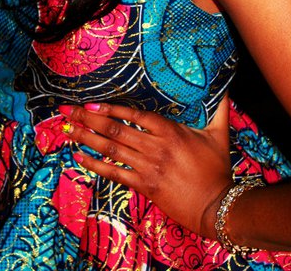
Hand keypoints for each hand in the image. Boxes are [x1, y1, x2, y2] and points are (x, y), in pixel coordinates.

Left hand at [59, 99, 232, 237]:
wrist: (218, 207)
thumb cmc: (217, 169)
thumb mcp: (220, 134)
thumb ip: (219, 107)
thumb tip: (224, 84)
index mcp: (170, 131)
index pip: (134, 115)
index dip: (110, 108)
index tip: (90, 102)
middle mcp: (154, 147)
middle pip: (115, 129)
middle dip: (88, 118)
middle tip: (66, 110)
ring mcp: (147, 167)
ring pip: (110, 149)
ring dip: (86, 138)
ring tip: (66, 129)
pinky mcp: (144, 186)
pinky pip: (114, 174)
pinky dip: (94, 165)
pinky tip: (79, 157)